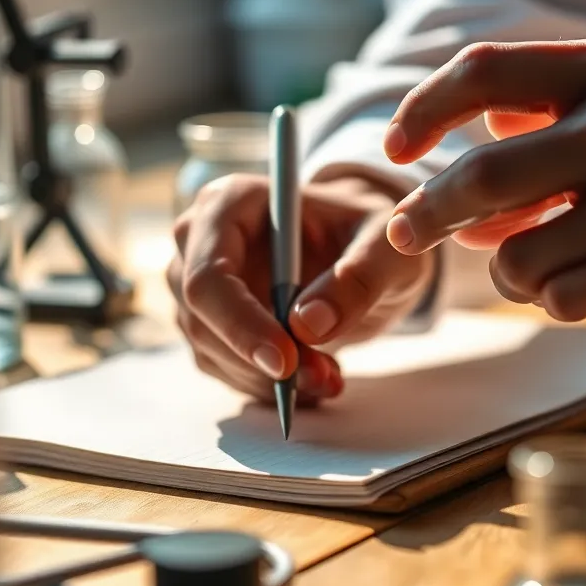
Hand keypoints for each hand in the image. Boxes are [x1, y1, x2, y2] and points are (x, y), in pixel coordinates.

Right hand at [167, 173, 434, 402]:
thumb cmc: (369, 232)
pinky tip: (314, 374)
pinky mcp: (210, 320)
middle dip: (259, 360)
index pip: (208, 275)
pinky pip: (225, 366)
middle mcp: (201, 240)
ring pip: (211, 350)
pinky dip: (267, 384)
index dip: (240, 324)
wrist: (361, 249)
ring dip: (268, 379)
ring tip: (329, 375)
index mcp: (231, 202)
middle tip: (323, 378)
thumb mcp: (386, 246)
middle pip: (202, 318)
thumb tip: (309, 326)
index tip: (286, 363)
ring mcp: (198, 284)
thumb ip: (358, 276)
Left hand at [382, 32, 585, 321]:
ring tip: (542, 261)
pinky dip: (557, 299)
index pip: (488, 70)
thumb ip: (561, 109)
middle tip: (404, 233)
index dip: (425, 106)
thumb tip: (479, 140)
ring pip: (518, 257)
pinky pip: (561, 299)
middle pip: (482, 174)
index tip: (395, 143)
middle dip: (425, 212)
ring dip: (509, 271)